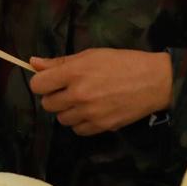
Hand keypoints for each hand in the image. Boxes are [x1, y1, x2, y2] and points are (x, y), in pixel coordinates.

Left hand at [27, 48, 172, 135]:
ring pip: (61, 119)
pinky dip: (81, 123)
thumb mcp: (90, 55)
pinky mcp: (101, 126)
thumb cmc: (122, 62)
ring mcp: (90, 113)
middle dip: (54, 97)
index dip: (41, 82)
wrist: (153, 81)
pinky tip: (91, 112)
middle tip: (68, 90)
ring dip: (67, 111)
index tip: (50, 81)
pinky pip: (78, 130)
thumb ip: (60, 62)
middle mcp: (78, 94)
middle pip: (47, 104)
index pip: (38, 85)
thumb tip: (33, 62)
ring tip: (82, 101)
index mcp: (74, 72)